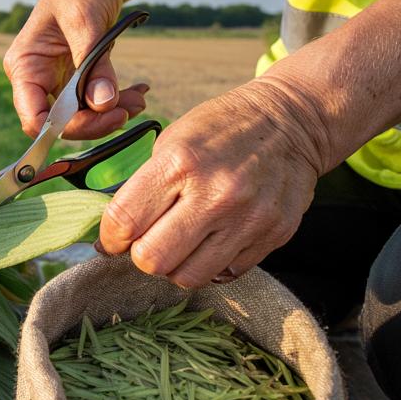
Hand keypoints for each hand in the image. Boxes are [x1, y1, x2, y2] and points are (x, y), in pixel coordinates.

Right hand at [3, 0, 148, 139]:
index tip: (104, 118)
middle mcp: (35, 78)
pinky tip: (136, 91)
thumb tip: (103, 104)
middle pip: (60, 122)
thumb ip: (93, 65)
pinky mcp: (75, 79)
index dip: (66, 127)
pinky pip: (92, 102)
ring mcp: (55, 80)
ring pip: (80, 116)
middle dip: (96, 121)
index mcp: (25, 65)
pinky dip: (115, 101)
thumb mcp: (87, 22)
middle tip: (130, 109)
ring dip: (110, 113)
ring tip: (139, 97)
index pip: (35, 117)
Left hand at [95, 79, 327, 287]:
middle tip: (147, 242)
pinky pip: (225, 273)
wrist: (291, 122)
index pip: (124, 222)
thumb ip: (142, 188)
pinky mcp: (273, 236)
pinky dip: (211, 264)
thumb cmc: (221, 129)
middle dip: (142, 256)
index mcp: (180, 163)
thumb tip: (112, 238)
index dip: (110, 238)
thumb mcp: (171, 141)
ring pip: (188, 277)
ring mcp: (248, 219)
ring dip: (176, 266)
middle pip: (153, 260)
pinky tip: (212, 240)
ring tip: (180, 244)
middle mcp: (216, 194)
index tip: (113, 239)